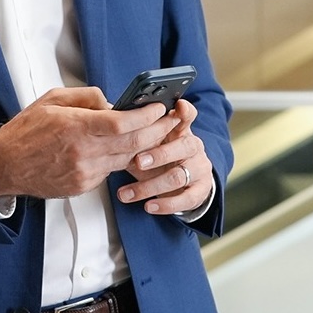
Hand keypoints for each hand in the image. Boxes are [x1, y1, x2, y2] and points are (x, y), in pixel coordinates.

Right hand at [0, 87, 177, 198]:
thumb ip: (86, 97)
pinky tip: (121, 149)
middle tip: (168, 120)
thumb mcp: (52, 100)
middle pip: (132, 143)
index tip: (157, 107)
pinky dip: (119, 159)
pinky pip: (110, 171)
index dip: (145, 115)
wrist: (4, 165)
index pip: (121, 122)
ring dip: (143, 146)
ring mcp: (84, 172)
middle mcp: (82, 151)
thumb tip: (112, 102)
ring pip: (126, 159)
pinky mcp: (82, 186)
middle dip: (156, 130)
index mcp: (74, 126)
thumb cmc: (26, 131)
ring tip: (154, 133)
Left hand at [119, 98, 212, 215]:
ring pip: (177, 176)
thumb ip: (138, 134)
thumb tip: (111, 124)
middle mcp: (193, 147)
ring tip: (127, 193)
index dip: (185, 111)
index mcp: (181, 130)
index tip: (178, 106)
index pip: (187, 116)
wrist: (183, 183)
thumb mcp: (150, 143)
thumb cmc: (160, 157)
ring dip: (149, 186)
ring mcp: (200, 168)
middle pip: (183, 146)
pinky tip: (149, 206)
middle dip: (159, 154)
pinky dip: (165, 204)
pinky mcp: (201, 190)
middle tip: (138, 161)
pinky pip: (186, 199)